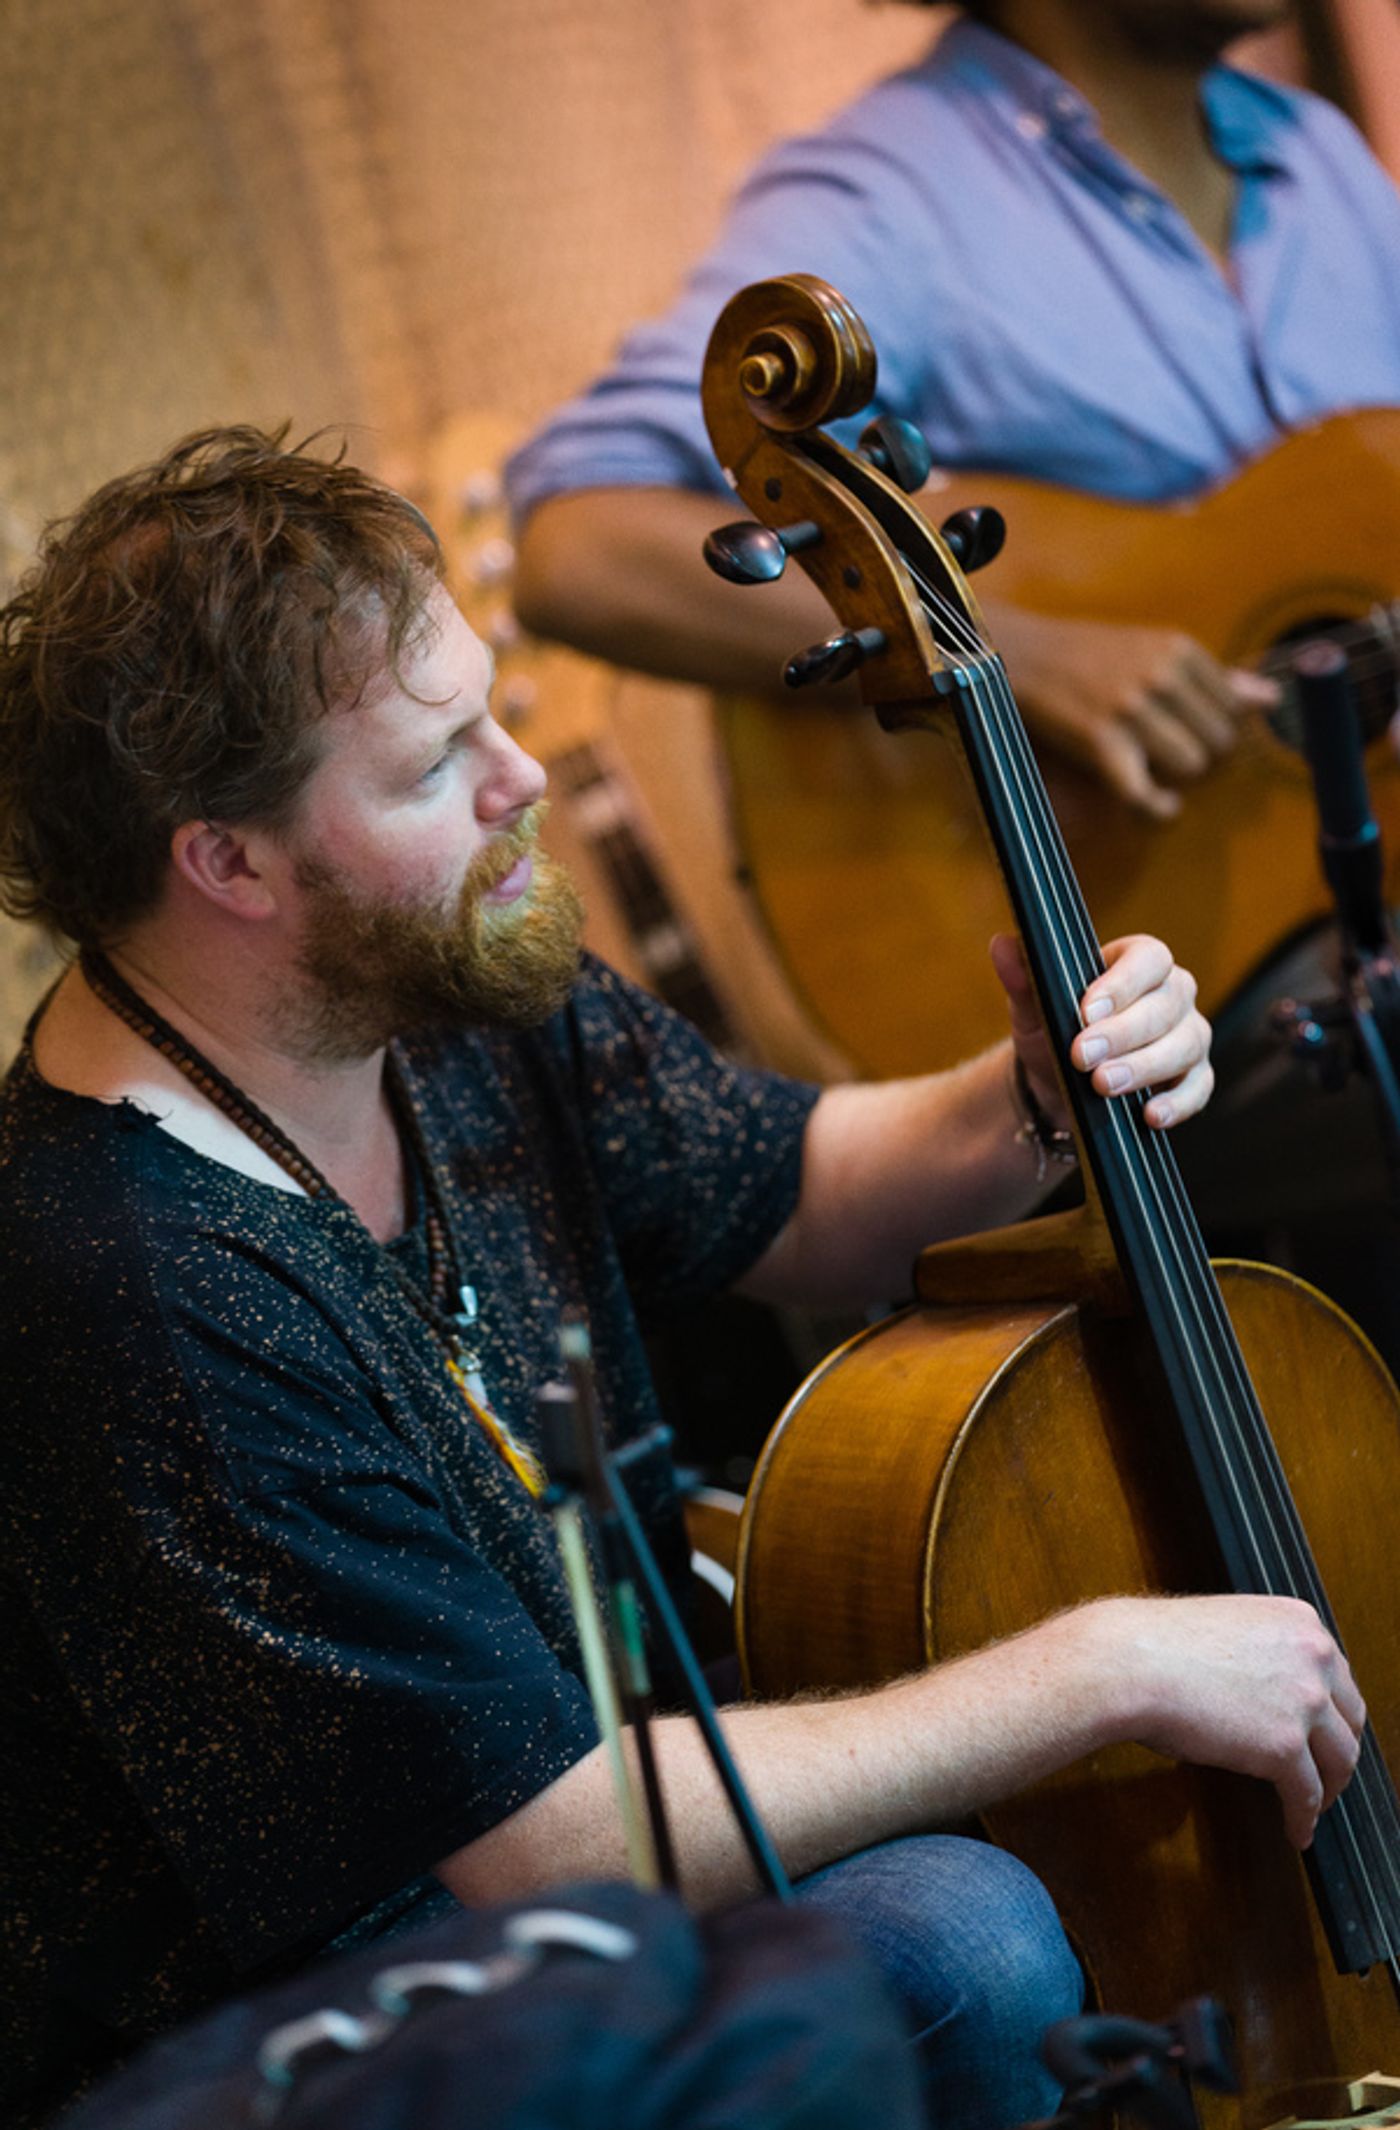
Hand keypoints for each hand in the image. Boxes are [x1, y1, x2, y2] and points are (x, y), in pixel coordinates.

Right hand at [989, 606, 1278, 819]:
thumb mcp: (1152, 650)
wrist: (1020, 654)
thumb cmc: (1087, 655)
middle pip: (1218, 742)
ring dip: (1176, 777)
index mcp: (1178, 648)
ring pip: (1191, 766)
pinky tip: (1159, 805)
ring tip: (1155, 770)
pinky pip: (1145, 792)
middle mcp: (1161, 674)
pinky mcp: (1101, 740)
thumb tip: (1269, 698)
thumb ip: (1213, 677)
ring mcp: (1131, 708)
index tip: (1191, 734)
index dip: (1217, 729)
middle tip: (1169, 754)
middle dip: (1200, 756)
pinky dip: (1157, 808)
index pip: (1233, 707)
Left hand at [991, 931, 1212, 1131]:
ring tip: (1103, 1085)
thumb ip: (1023, 977)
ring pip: (1184, 1046)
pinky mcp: (1194, 1077)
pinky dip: (1178, 1103)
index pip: (1148, 958)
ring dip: (1144, 1068)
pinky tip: (1149, 1114)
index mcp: (1139, 962)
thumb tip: (1002, 945)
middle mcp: (1174, 994)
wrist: (1062, 1081)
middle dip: (1123, 1034)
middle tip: (1082, 1057)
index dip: (1123, 983)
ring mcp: (1189, 1035)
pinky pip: (1198, 1088)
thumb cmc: (1054, 1030)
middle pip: (1166, 1006)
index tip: (1087, 1010)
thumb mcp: (1032, 1005)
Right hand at [1081, 1593, 1364, 1849]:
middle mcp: (1313, 1654)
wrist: (1127, 1662)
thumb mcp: (1229, 1631)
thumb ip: (1264, 1657)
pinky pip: (1307, 1794)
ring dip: (1329, 1787)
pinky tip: (1296, 1829)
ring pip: (1340, 1759)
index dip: (1332, 1714)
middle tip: (1325, 1773)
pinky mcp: (1284, 1746)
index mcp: (1300, 1621)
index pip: (1338, 1677)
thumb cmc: (1156, 1646)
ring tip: (1314, 1804)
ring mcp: (1304, 1700)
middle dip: (1338, 1751)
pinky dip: (1304, 1817)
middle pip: (1349, 1718)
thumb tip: (1270, 1700)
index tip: (1323, 1735)